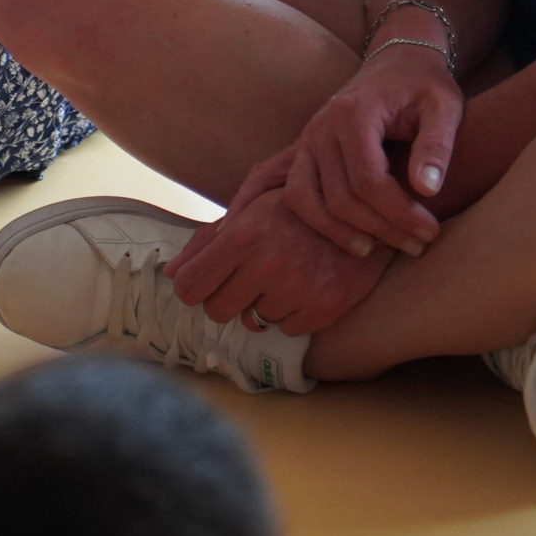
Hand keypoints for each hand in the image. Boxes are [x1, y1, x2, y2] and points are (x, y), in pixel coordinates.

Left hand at [165, 188, 394, 336]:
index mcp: (242, 235)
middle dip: (225, 298)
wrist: (364, 208)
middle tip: (245, 280)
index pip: (189, 288)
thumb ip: (208, 240)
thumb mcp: (251, 206)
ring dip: (262, 305)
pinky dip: (292, 314)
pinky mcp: (325, 308)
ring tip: (283, 276)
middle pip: (217, 311)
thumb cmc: (299, 205)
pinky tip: (305, 286)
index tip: (206, 282)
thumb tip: (171, 274)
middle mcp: (267, 264)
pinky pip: (287, 330)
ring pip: (253, 322)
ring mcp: (297, 289)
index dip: (194, 287)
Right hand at [279, 44, 465, 258]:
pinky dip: (278, 212)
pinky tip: (280, 233)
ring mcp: (307, 139)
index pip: (369, 180)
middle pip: (339, 197)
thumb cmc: (424, 85)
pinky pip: (282, 187)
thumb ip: (437, 145)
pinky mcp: (303, 150)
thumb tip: (428, 190)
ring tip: (372, 251)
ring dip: (335, 232)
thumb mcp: (444, 106)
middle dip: (380, 228)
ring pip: (304, 199)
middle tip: (417, 246)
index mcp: (353, 113)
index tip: (430, 232)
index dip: (400, 213)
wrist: (398, 61)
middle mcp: (321, 127)